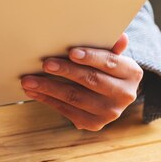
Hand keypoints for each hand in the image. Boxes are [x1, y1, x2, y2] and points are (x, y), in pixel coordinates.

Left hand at [20, 33, 142, 130]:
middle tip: (45, 64)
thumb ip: (111, 48)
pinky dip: (47, 99)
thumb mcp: (111, 56)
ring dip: (48, 88)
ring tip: (29, 80)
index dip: (91, 57)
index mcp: (132, 74)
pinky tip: (33, 91)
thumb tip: (121, 37)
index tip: (72, 52)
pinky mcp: (93, 124)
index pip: (110, 63)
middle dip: (66, 71)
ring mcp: (109, 113)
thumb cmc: (106, 68)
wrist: (110, 95)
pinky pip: (66, 110)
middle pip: (91, 81)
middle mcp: (124, 95)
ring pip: (75, 97)